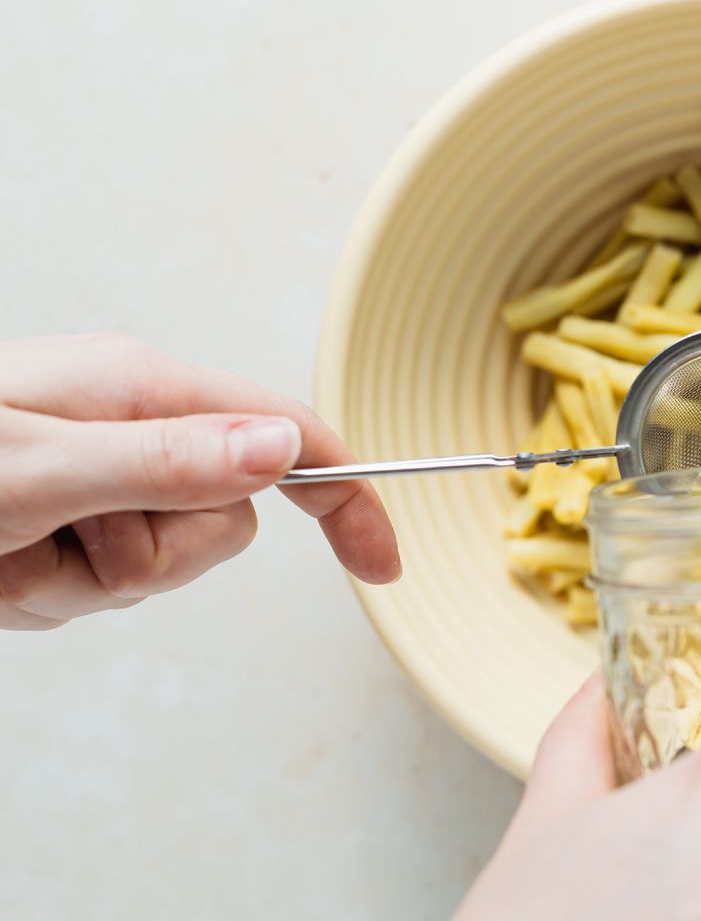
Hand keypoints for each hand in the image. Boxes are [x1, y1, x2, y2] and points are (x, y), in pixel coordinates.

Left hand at [0, 333, 399, 628]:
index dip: (344, 499)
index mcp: (138, 389)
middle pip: (220, 522)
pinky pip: (99, 585)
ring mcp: (96, 476)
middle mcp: (128, 426)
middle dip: (150, 560)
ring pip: (159, 563)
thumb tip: (283, 446)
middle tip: (59, 542)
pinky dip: (46, 593)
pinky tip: (0, 562)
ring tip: (9, 549)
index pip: (283, 437)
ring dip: (80, 583)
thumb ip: (164, 461)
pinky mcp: (63, 520)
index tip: (381, 563)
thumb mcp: (37, 468)